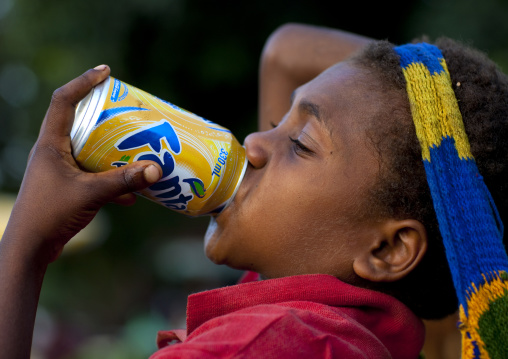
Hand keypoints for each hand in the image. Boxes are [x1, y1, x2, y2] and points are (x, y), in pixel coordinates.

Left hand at [2, 65, 161, 263]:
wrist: (30, 248)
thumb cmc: (50, 214)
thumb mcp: (90, 194)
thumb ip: (123, 181)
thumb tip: (157, 169)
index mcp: (50, 143)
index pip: (63, 100)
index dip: (83, 82)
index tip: (106, 72)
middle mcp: (53, 151)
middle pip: (79, 121)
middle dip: (105, 116)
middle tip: (129, 112)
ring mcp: (59, 169)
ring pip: (89, 149)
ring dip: (111, 148)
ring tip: (135, 148)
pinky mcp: (67, 186)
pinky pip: (93, 173)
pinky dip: (112, 179)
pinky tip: (131, 195)